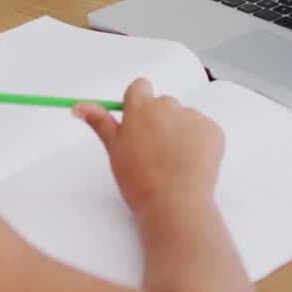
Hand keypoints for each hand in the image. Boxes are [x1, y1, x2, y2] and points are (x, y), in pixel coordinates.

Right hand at [73, 78, 223, 214]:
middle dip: (159, 121)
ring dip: (180, 131)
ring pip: (184, 117)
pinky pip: (204, 129)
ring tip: (173, 161)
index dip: (139, 104)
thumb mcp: (114, 149)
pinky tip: (190, 163)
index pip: (140, 86)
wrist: (174, 204)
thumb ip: (100, 122)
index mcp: (140, 108)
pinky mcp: (213, 130)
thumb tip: (78, 106)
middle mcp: (168, 106)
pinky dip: (199, 142)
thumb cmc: (140, 181)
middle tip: (154, 150)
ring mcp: (193, 117)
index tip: (139, 123)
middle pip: (163, 103)